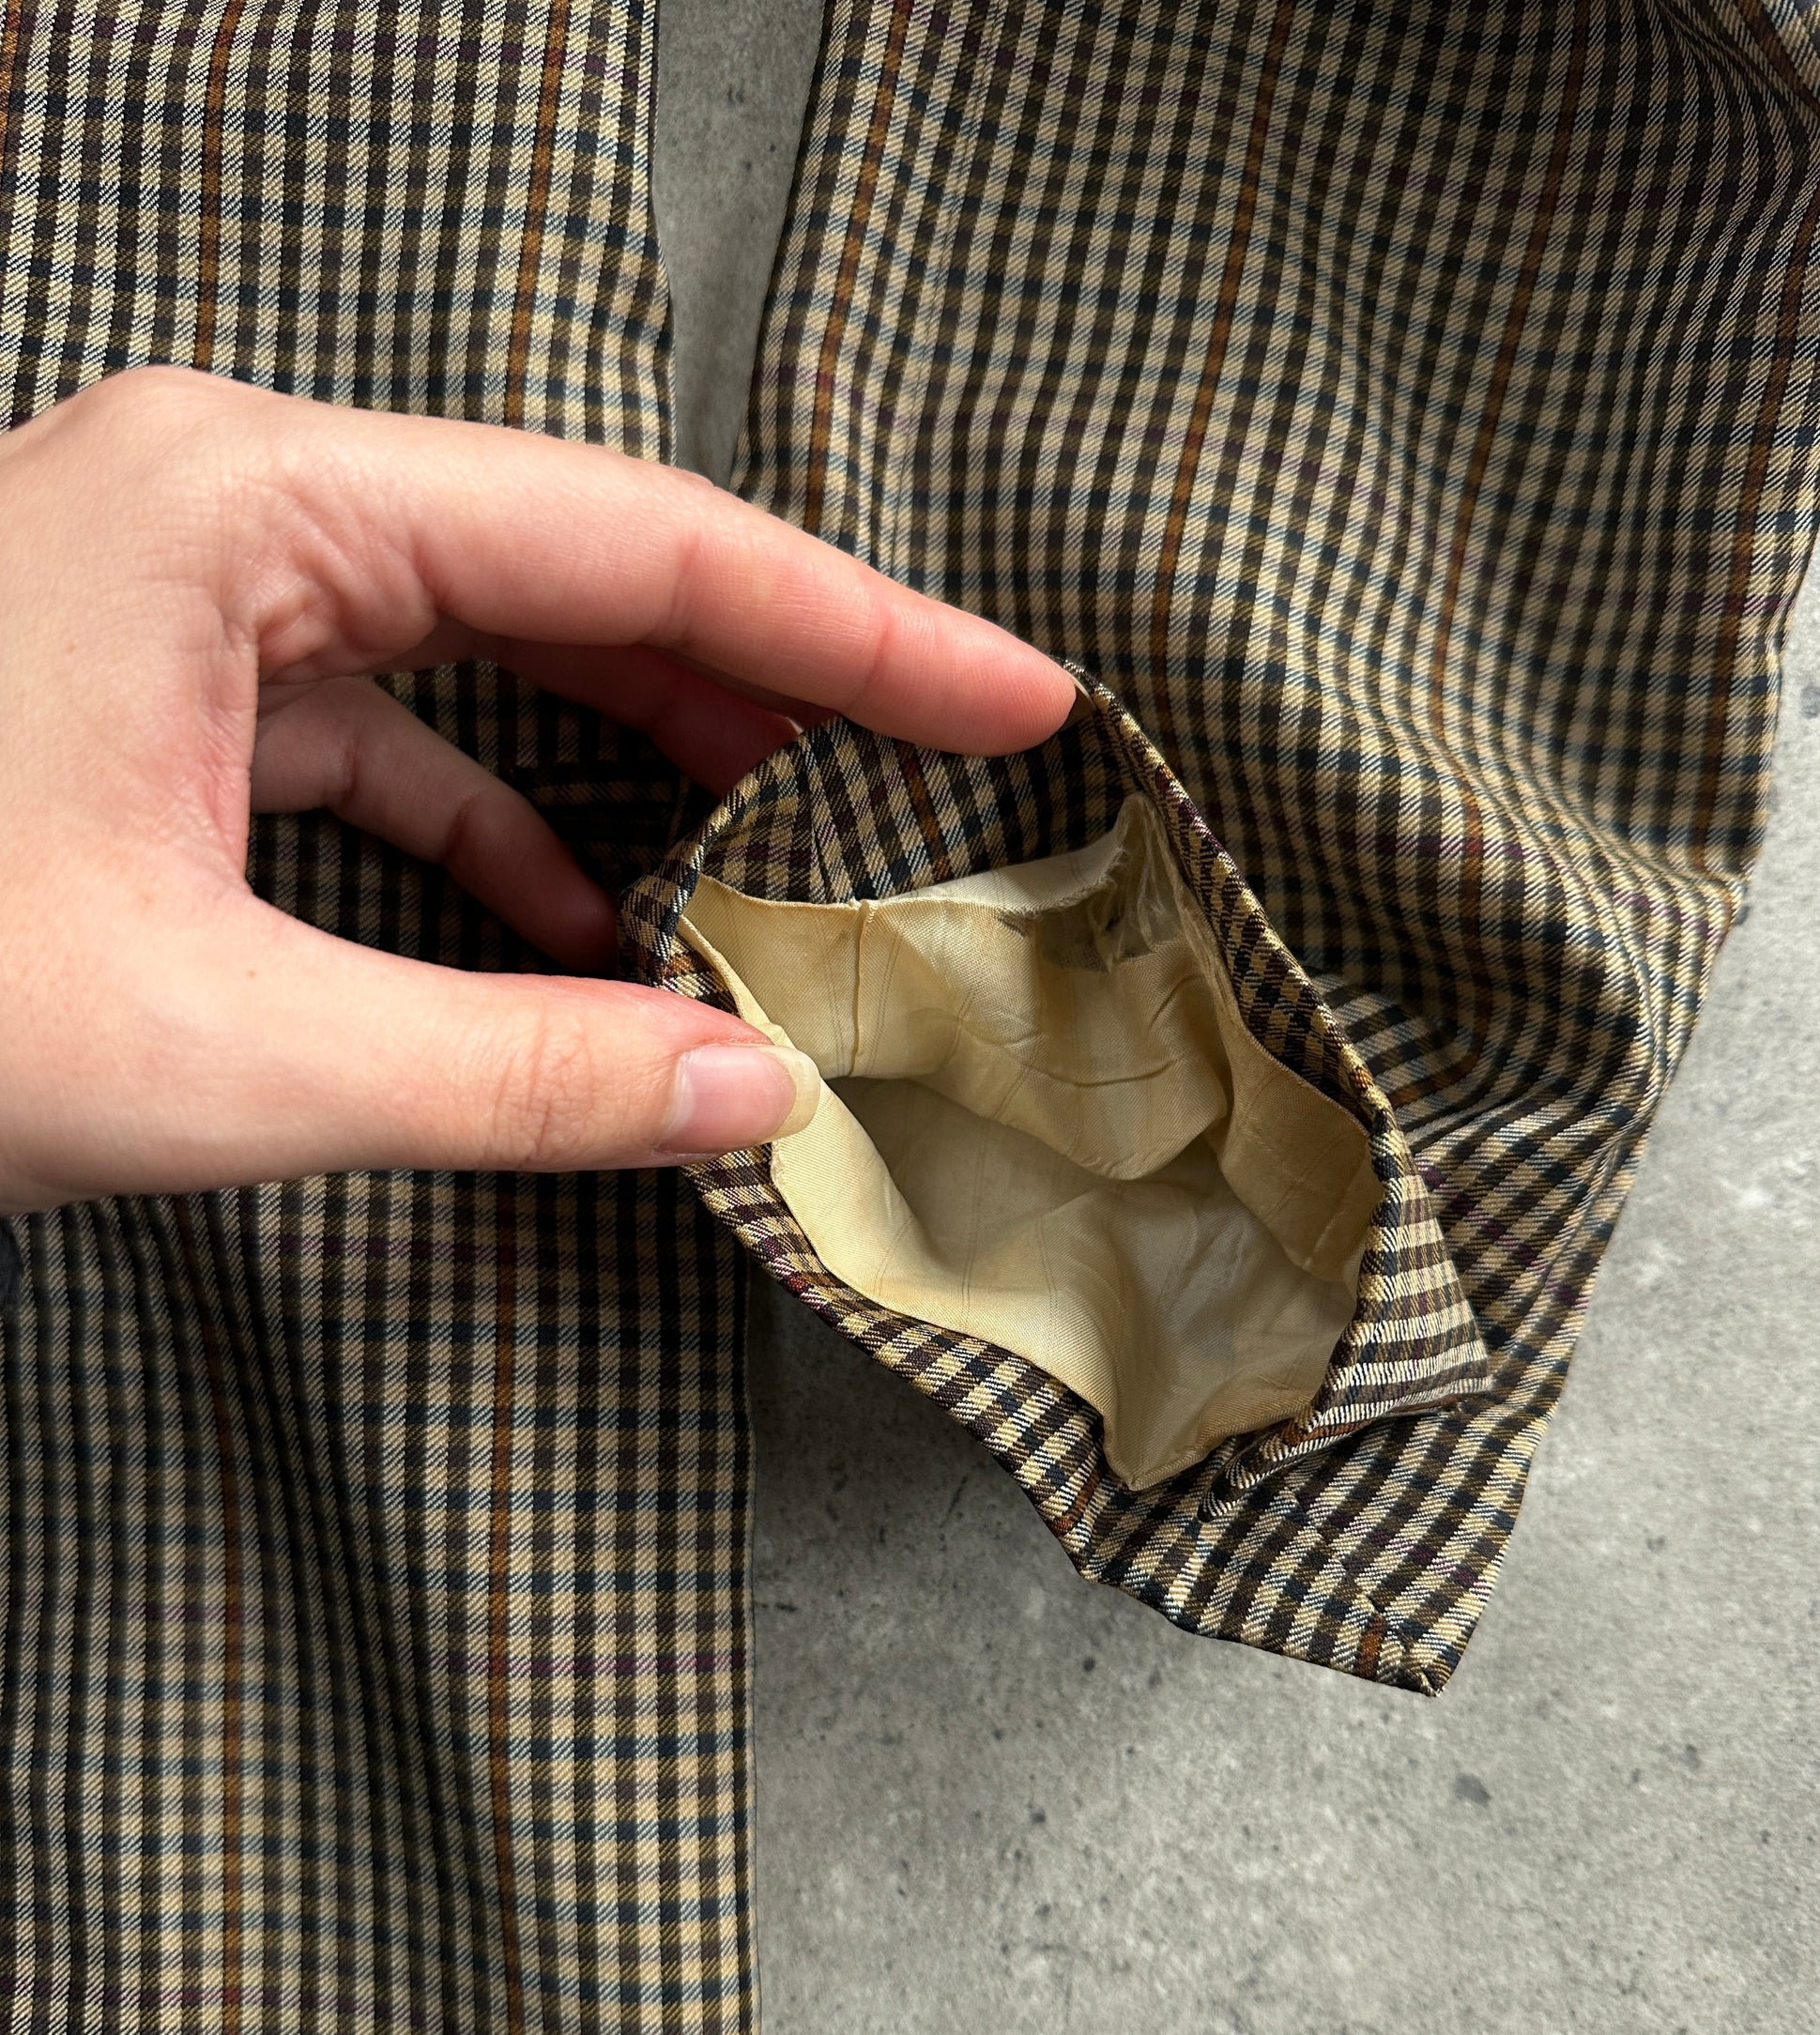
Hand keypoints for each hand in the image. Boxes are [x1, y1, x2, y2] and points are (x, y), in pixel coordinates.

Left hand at [0, 367, 1072, 1216]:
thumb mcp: (220, 1045)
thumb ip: (518, 1070)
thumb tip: (756, 1095)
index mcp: (247, 505)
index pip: (633, 544)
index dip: (853, 633)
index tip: (1014, 693)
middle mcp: (225, 503)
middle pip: (575, 570)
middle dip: (764, 687)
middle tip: (937, 779)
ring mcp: (184, 589)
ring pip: (482, 651)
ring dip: (634, 770)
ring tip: (789, 867)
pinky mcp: (154, 687)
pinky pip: (380, 734)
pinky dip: (496, 831)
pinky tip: (590, 929)